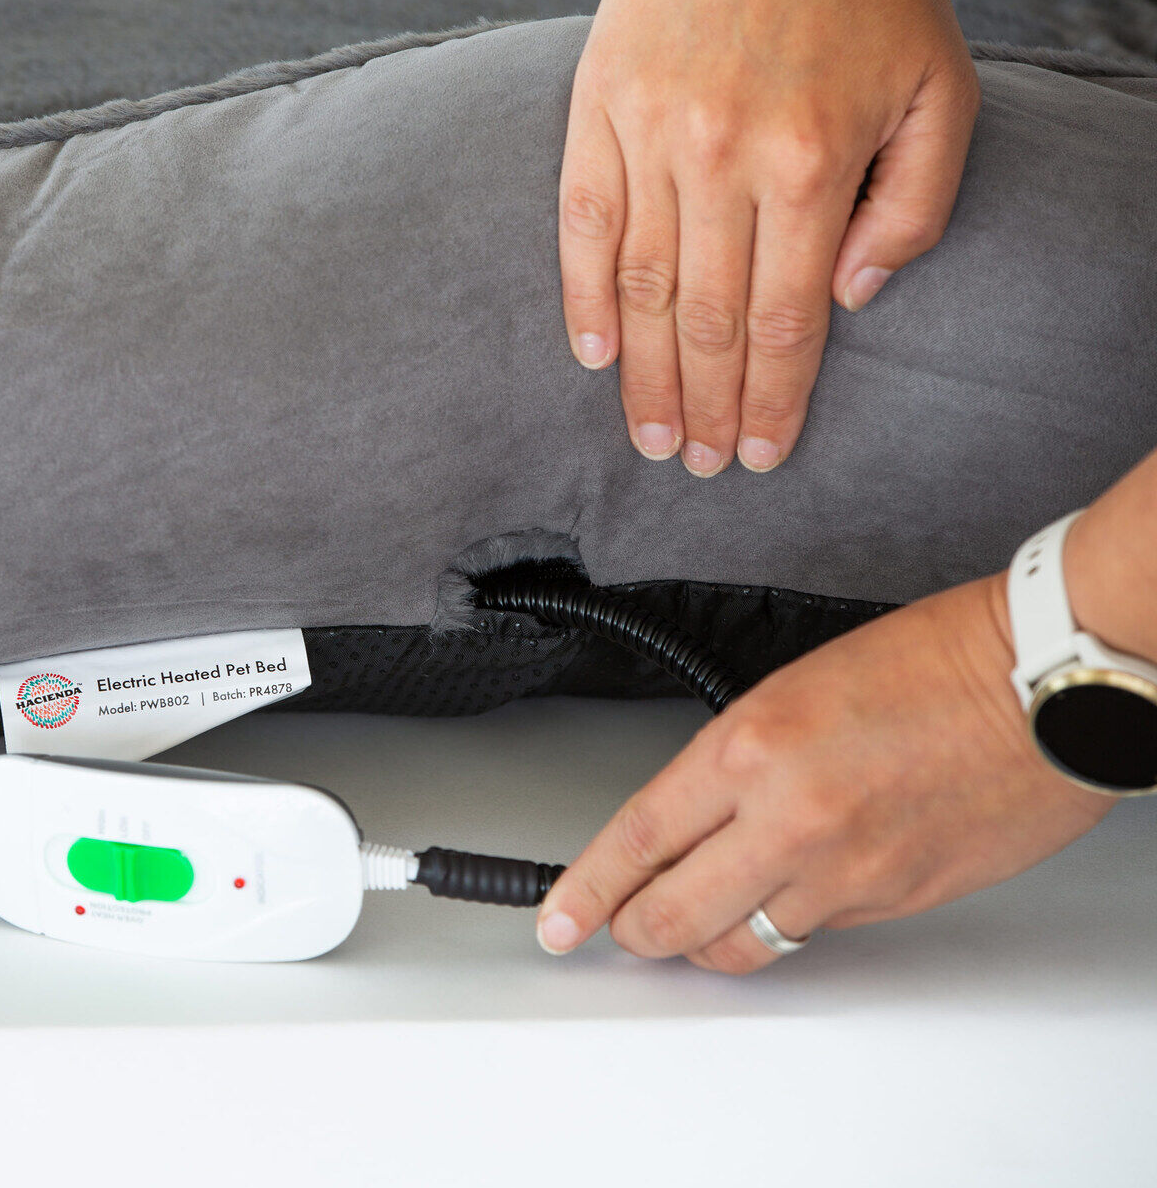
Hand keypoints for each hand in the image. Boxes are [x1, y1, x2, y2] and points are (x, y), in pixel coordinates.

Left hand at [535, 574, 1115, 971]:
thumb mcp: (793, 688)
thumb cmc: (934, 662)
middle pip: (674, 915)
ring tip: (698, 920)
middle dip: (631, 930)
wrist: (1047, 683)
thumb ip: (736, 763)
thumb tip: (697, 821)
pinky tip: (789, 892)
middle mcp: (789, 818)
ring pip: (743, 943)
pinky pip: (816, 932)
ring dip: (709, 938)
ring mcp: (845, 872)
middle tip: (616, 929)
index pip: (638, 836)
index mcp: (750, 747)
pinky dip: (787, 922)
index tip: (558, 915)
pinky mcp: (896, 902)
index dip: (586, 887)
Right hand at [560, 0, 979, 474]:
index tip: (761, 456)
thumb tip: (852, 299)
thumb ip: (916, 206)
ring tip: (651, 438)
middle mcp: (723, 158)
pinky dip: (581, 296)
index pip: (786, 320)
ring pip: (641, 286)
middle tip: (700, 466)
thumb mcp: (941, 89)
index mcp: (813, 163)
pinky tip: (593, 355)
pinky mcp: (598, 105)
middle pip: (709, 320)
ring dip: (645, 376)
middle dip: (706, 407)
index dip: (772, 400)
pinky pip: (580, 220)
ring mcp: (651, 133)